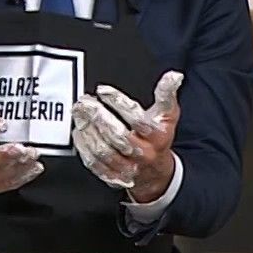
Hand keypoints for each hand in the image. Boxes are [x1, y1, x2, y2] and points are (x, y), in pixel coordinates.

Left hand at [72, 71, 182, 199]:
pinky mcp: (113, 176)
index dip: (118, 103)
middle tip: (84, 102)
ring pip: (103, 150)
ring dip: (88, 130)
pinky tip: (79, 132)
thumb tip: (173, 76)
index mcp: (158, 136)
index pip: (137, 119)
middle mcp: (143, 153)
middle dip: (98, 116)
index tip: (102, 91)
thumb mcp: (168, 115)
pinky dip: (83, 146)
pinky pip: (94, 163)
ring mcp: (128, 167)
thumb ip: (167, 95)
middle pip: (117, 135)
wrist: (155, 172)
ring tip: (79, 113)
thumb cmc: (158, 138)